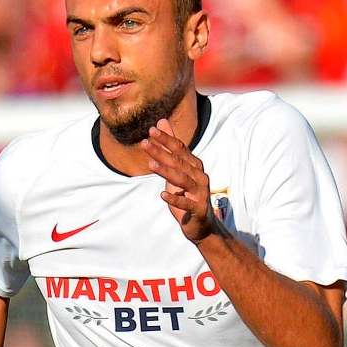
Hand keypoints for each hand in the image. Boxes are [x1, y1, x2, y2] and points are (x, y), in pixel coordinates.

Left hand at [145, 118, 216, 241]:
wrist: (202, 224)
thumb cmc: (187, 194)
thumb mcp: (177, 170)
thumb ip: (170, 147)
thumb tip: (161, 121)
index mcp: (194, 165)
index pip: (179, 149)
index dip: (166, 139)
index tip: (151, 130)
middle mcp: (199, 176)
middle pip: (178, 161)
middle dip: (161, 151)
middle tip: (144, 143)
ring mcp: (200, 192)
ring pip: (182, 179)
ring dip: (166, 171)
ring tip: (150, 164)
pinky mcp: (198, 208)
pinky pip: (186, 203)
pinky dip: (174, 199)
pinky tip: (162, 195)